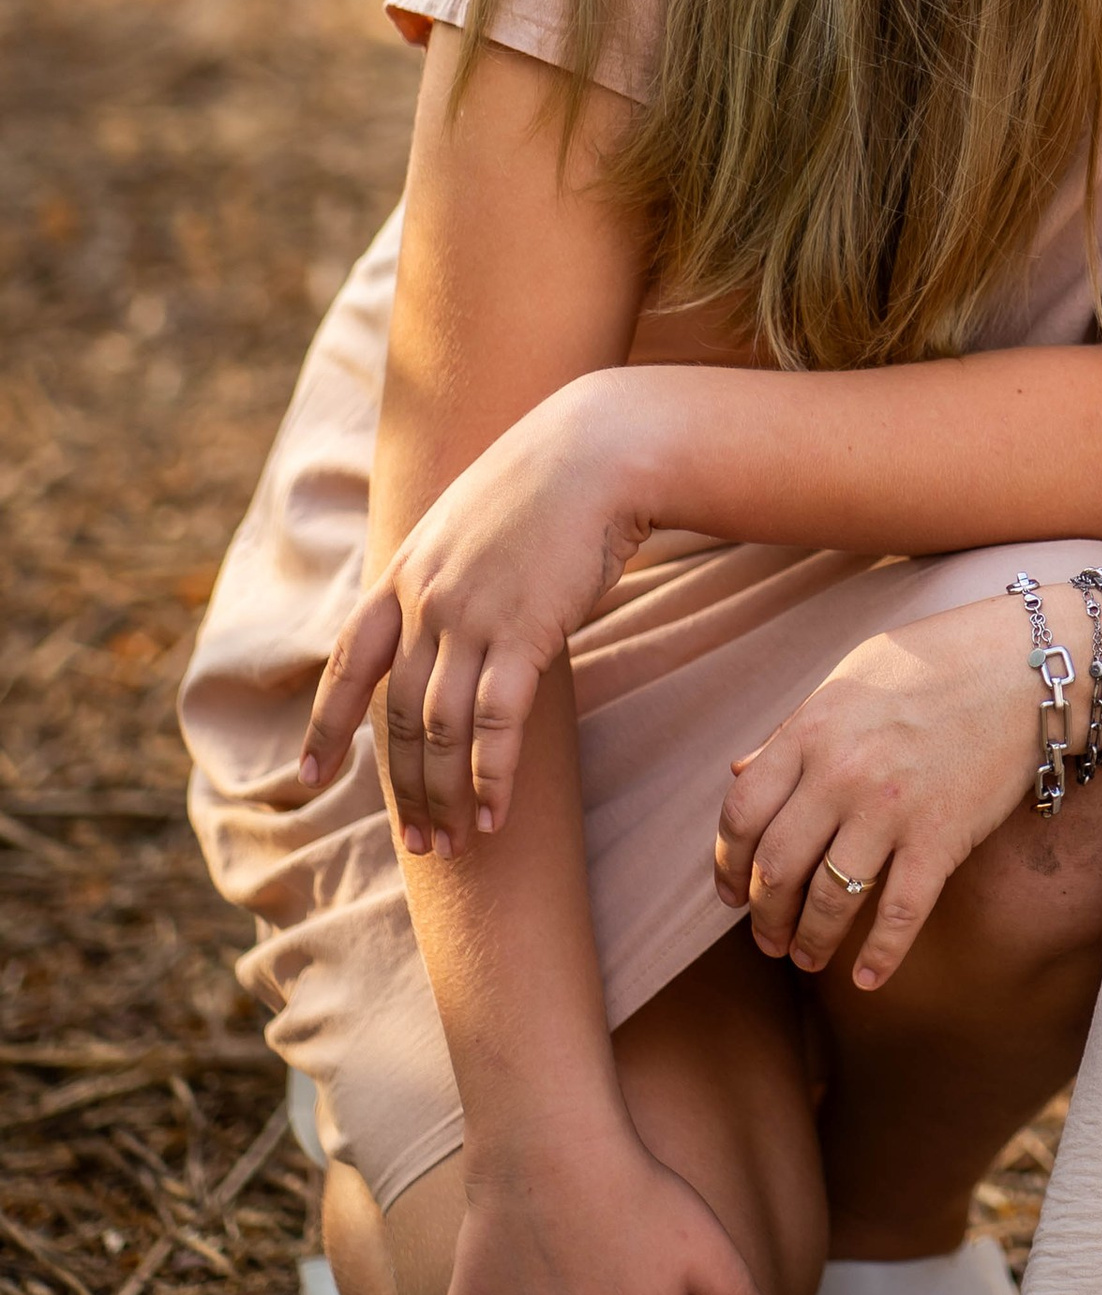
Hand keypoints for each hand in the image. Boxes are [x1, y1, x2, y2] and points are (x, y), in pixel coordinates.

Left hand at [300, 377, 649, 852]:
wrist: (598, 449)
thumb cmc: (547, 485)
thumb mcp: (470, 520)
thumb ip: (444, 572)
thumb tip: (439, 623)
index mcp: (403, 572)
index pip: (347, 664)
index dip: (326, 725)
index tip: (310, 777)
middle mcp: (424, 599)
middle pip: (397, 716)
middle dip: (404, 788)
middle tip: (418, 845)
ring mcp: (470, 616)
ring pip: (440, 730)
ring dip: (445, 796)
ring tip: (456, 845)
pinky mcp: (523, 631)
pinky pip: (495, 722)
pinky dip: (492, 777)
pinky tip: (496, 814)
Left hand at [716, 593, 1055, 992]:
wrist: (1025, 666)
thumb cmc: (936, 663)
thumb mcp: (850, 681)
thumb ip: (794, 729)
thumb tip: (738, 770)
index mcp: (812, 730)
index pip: (742, 811)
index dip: (729, 862)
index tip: (733, 891)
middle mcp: (841, 772)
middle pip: (777, 866)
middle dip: (764, 915)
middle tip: (767, 937)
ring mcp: (890, 808)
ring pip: (829, 899)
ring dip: (810, 940)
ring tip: (805, 958)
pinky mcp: (941, 837)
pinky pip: (900, 914)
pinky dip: (879, 956)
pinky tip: (866, 978)